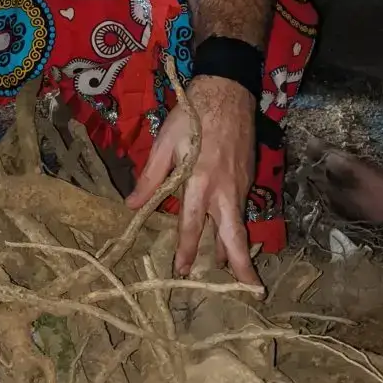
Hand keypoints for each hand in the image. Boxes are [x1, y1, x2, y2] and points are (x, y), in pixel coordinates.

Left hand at [127, 74, 258, 285]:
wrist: (228, 91)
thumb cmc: (193, 115)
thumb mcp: (165, 142)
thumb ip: (151, 177)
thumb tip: (132, 206)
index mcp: (200, 181)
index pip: (192, 224)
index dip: (186, 249)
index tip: (182, 272)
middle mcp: (224, 189)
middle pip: (234, 235)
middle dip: (241, 264)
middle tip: (250, 290)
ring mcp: (240, 185)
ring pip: (239, 225)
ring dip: (236, 249)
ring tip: (233, 272)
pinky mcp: (248, 177)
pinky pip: (242, 209)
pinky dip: (236, 226)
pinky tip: (229, 235)